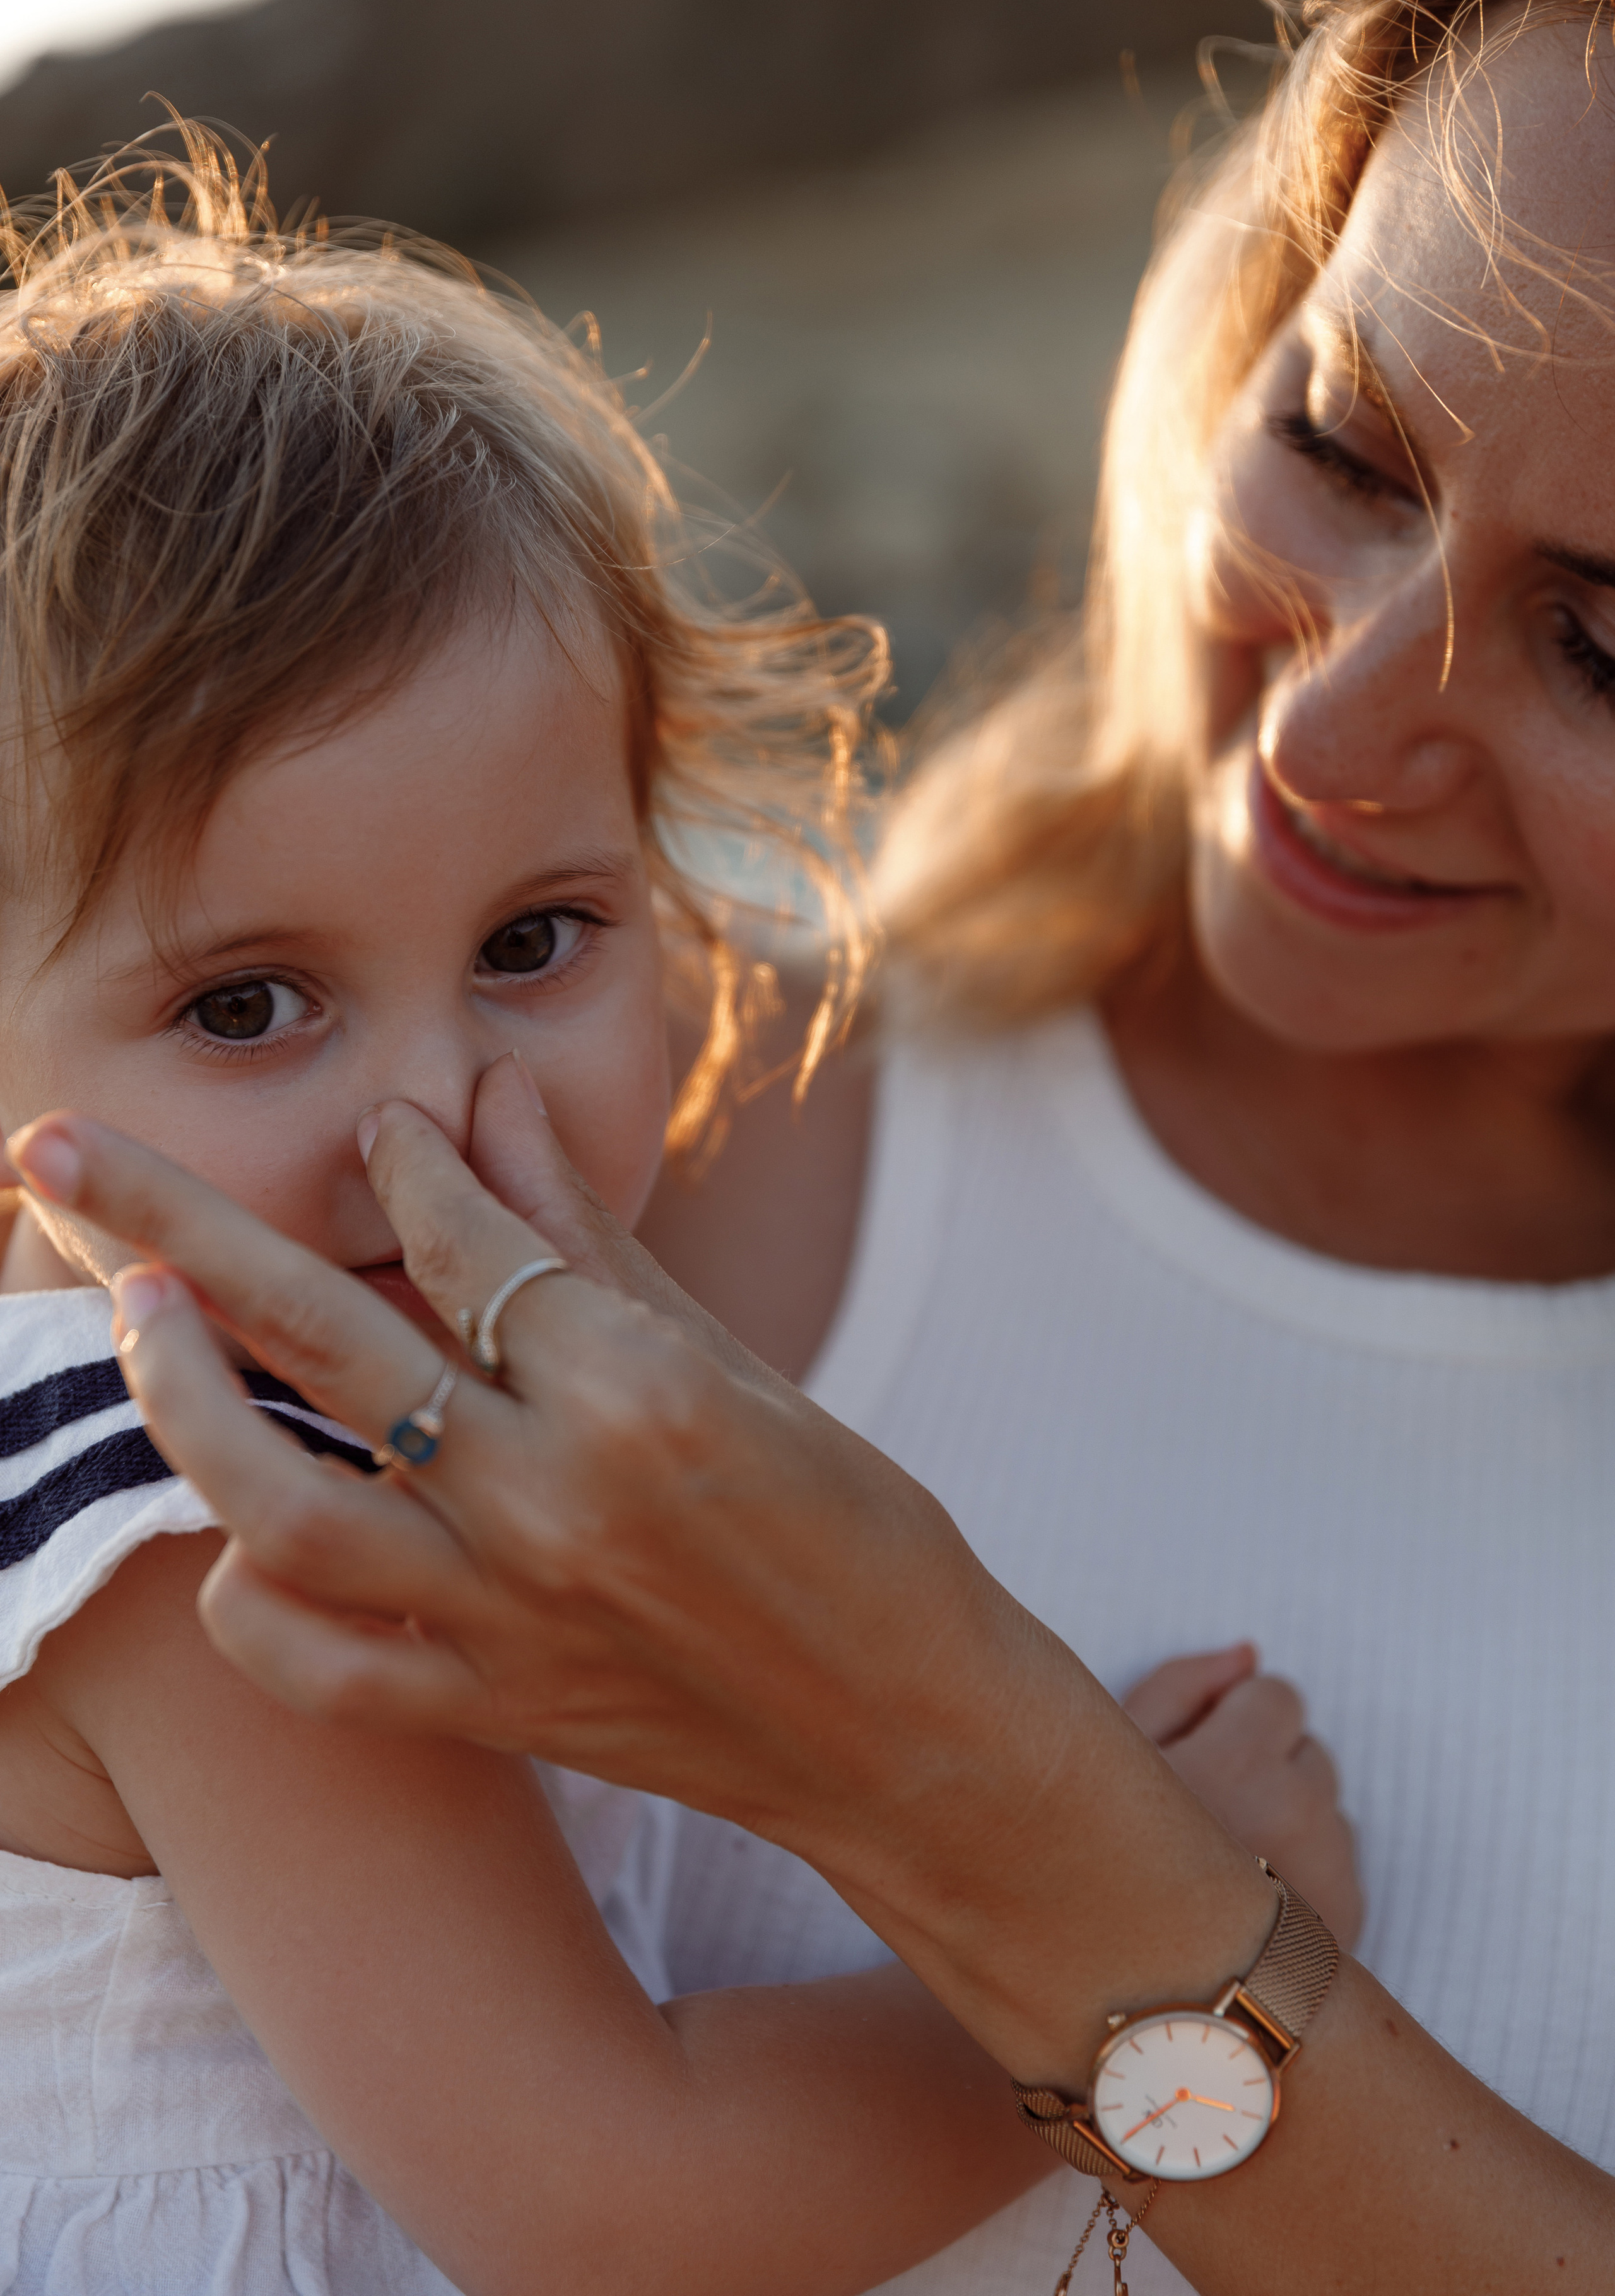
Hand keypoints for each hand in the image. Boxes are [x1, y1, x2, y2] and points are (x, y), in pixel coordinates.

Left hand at [4, 1065, 1271, 2088]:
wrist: (905, 1731)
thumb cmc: (854, 1528)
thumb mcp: (737, 1356)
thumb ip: (586, 1235)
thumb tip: (483, 1099)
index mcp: (638, 1388)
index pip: (460, 1241)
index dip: (404, 1161)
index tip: (373, 1122)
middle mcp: (554, 1496)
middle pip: (317, 1333)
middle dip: (169, 1221)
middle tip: (57, 1145)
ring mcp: (508, 1617)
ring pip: (278, 1500)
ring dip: (179, 1398)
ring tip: (122, 1312)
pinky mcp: (488, 1710)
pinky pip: (315, 1664)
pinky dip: (252, 1597)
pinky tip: (234, 1530)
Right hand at [1124, 1644, 1363, 1947]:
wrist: (1127, 1997)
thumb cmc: (1096, 1867)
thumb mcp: (1107, 1760)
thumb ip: (1180, 1687)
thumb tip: (1248, 1655)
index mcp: (1238, 1763)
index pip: (1277, 1694)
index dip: (1231, 1722)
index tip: (1195, 1760)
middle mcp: (1299, 1813)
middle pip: (1308, 1752)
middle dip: (1265, 1771)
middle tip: (1204, 1821)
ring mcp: (1332, 1871)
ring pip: (1327, 1810)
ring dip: (1289, 1823)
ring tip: (1221, 1870)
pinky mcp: (1349, 1921)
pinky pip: (1341, 1865)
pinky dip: (1306, 1876)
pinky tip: (1248, 1909)